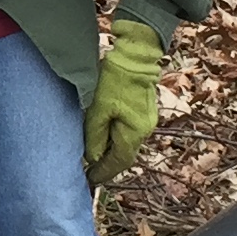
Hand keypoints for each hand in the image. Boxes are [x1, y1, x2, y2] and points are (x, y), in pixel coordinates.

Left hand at [84, 20, 164, 185]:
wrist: (135, 54)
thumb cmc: (115, 80)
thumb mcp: (98, 109)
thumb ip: (95, 136)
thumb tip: (93, 158)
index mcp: (135, 132)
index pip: (119, 161)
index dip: (104, 172)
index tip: (90, 181)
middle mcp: (145, 129)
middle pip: (124, 154)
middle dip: (107, 164)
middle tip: (89, 172)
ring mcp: (146, 119)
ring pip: (126, 142)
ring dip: (110, 151)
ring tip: (93, 157)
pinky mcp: (143, 109)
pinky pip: (128, 131)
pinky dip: (115, 138)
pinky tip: (103, 137)